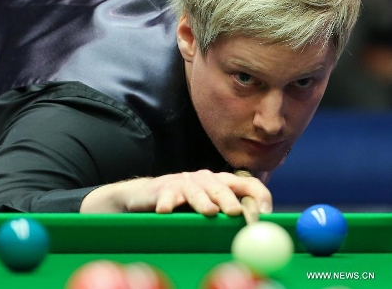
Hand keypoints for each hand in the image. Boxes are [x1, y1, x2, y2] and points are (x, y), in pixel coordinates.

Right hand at [80, 170, 271, 215]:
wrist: (147, 196)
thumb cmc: (184, 204)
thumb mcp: (211, 207)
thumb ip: (231, 215)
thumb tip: (260, 233)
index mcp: (222, 182)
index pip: (247, 184)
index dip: (260, 196)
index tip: (265, 215)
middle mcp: (205, 179)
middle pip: (222, 187)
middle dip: (230, 200)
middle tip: (236, 213)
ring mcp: (183, 182)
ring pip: (196, 191)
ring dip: (203, 201)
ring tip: (209, 212)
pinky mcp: (163, 189)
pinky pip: (167, 197)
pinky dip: (167, 204)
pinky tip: (166, 211)